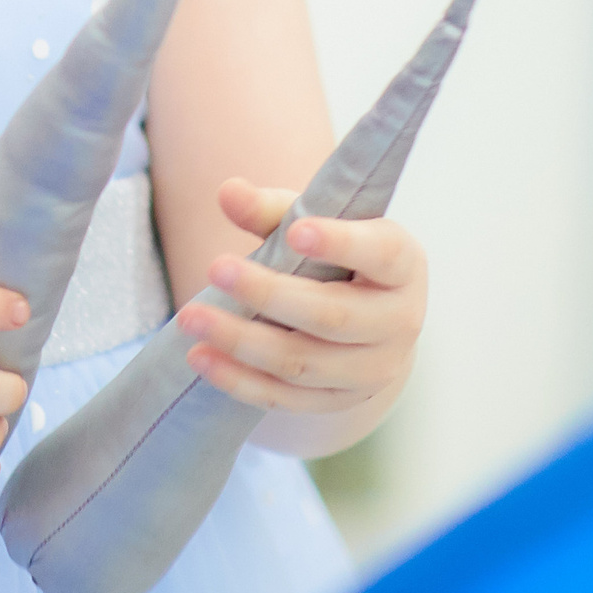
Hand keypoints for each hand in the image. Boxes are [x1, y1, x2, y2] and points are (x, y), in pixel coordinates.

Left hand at [181, 180, 427, 452]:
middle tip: (215, 267)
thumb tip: (228, 192)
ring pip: (302, 362)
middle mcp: (399, 322)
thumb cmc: (337, 257)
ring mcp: (371, 370)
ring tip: (190, 317)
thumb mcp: (316, 224)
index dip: (341, 243)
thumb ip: (273, 209)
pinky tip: (200, 357)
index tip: (295, 232)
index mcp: (402, 266)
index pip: (381, 254)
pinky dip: (238, 380)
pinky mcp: (338, 401)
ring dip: (241, 341)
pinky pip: (284, 397)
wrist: (366, 321)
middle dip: (268, 293)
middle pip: (331, 316)